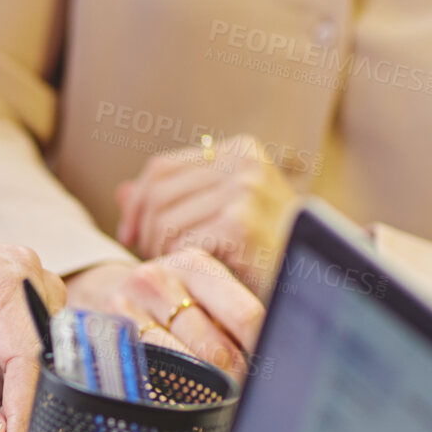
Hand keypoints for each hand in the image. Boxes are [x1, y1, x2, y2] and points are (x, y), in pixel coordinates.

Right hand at [66, 251, 263, 381]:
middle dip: (236, 379)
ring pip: (183, 366)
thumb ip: (233, 315)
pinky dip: (171, 389)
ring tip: (214, 395)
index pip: (246, 316)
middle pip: (216, 349)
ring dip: (205, 389)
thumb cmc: (165, 298)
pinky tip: (180, 391)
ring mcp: (129, 308)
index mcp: (196, 265)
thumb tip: (275, 353)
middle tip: (244, 395)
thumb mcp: (197, 289)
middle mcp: (160, 281)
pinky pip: (151, 374)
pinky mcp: (108, 337)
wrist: (97, 289)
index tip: (273, 372)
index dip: (263, 351)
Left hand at [117, 133, 298, 294]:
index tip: (131, 235)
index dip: (137, 204)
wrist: (310, 281)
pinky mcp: (240, 223)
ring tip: (183, 268)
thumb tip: (121, 191)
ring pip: (164, 220)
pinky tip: (198, 274)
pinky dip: (179, 263)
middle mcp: (244, 163)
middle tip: (155, 259)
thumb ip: (174, 200)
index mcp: (240, 150)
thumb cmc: (263, 251)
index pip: (161, 168)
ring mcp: (244, 190)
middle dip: (146, 232)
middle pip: (157, 193)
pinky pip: (180, 242)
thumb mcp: (219, 215)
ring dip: (162, 251)